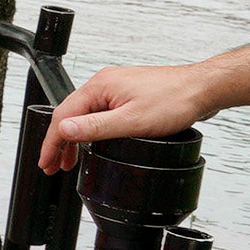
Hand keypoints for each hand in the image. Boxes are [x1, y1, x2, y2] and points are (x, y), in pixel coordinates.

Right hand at [40, 63, 218, 171]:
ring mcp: (117, 88)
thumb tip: (65, 130)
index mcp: (99, 86)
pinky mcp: (128, 94)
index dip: (52, 143)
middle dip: (59, 143)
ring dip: (74, 138)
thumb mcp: (132, 121)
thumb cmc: (175, 100)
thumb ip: (95, 127)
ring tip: (70, 160)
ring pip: (85, 114)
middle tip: (54, 166)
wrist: (203, 89)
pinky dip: (91, 129)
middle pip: (71, 115)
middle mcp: (104, 84)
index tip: (47, 162)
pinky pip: (99, 112)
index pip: (63, 116)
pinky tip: (93, 142)